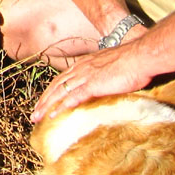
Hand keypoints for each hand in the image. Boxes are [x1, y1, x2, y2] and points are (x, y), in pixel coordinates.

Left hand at [30, 31, 150, 123]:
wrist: (140, 56)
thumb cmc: (132, 62)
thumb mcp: (112, 66)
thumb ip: (104, 75)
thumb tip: (104, 84)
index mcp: (85, 63)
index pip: (62, 78)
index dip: (52, 91)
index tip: (44, 101)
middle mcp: (81, 68)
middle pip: (56, 86)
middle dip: (44, 100)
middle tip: (34, 114)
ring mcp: (85, 76)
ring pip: (59, 93)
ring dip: (47, 106)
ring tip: (37, 117)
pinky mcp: (92, 85)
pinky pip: (72, 98)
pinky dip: (61, 107)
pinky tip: (53, 116)